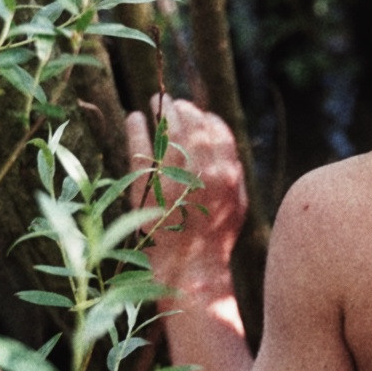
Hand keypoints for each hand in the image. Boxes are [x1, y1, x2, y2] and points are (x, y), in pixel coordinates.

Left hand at [126, 96, 248, 274]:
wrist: (190, 270)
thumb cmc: (215, 239)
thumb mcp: (237, 205)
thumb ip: (234, 175)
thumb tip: (226, 149)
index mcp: (226, 175)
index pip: (217, 132)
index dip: (206, 118)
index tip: (196, 112)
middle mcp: (202, 172)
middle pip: (192, 125)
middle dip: (181, 109)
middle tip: (170, 101)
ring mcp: (174, 179)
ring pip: (167, 132)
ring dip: (160, 112)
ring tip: (154, 102)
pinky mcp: (147, 188)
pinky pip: (141, 149)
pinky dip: (136, 130)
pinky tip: (134, 118)